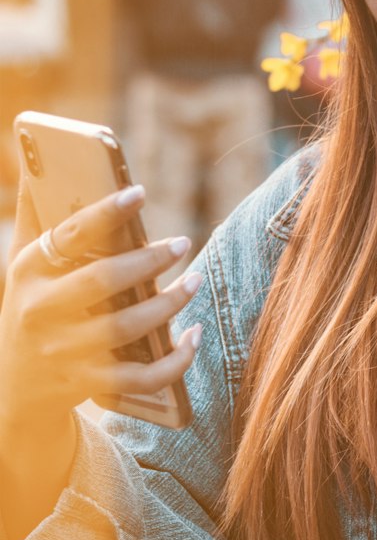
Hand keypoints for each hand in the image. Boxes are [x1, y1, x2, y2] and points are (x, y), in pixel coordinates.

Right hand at [0, 176, 202, 428]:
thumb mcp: (24, 261)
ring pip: (125, 329)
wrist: (15, 389)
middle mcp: (40, 312)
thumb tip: (37, 150)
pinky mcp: (89, 385)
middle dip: (147, 261)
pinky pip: (140, 379)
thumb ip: (37, 211)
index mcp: (27, 272)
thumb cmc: (32, 305)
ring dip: (168, 306)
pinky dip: (174, 361)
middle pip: (101, 283)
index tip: (140, 192)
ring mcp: (64, 353)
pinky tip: (193, 335)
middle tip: (184, 243)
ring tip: (194, 280)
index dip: (105, 213)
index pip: (68, 236)